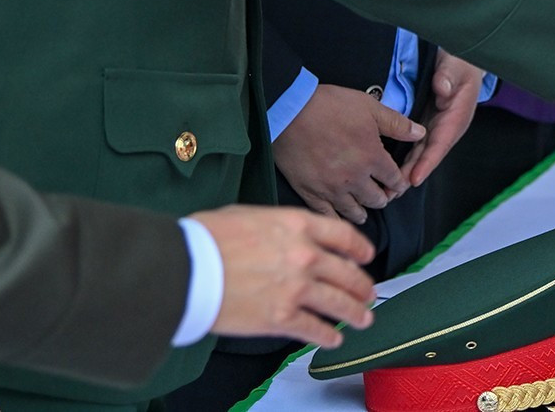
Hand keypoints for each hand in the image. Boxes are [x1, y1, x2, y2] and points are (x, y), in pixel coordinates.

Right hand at [191, 205, 376, 348]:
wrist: (186, 269)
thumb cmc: (207, 238)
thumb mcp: (249, 215)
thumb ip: (278, 226)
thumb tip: (284, 235)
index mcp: (298, 225)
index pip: (343, 236)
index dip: (359, 248)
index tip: (366, 257)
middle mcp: (306, 255)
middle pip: (347, 272)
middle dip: (361, 286)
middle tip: (368, 294)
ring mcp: (296, 288)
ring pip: (338, 303)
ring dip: (354, 313)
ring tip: (363, 319)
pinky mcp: (281, 317)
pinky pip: (313, 329)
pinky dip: (327, 336)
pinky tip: (333, 339)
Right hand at [273, 84, 423, 224]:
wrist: (290, 111)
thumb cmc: (330, 106)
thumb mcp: (370, 108)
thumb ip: (397, 124)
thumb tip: (421, 133)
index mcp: (372, 158)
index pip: (395, 181)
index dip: (400, 183)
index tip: (398, 184)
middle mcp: (355, 178)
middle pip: (377, 199)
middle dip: (383, 197)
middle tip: (382, 194)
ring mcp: (331, 189)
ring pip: (355, 212)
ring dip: (363, 210)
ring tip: (364, 208)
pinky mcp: (310, 193)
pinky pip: (328, 215)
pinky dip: (337, 219)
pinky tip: (340, 217)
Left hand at [401, 51, 483, 188]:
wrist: (460, 59)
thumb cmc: (459, 63)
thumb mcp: (456, 66)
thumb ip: (448, 77)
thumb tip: (442, 90)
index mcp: (457, 116)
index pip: (441, 142)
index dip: (428, 162)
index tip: (414, 179)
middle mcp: (447, 126)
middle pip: (428, 154)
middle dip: (412, 174)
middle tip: (393, 192)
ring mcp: (436, 126)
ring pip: (420, 152)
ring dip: (406, 171)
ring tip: (389, 190)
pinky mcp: (426, 124)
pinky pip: (414, 144)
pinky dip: (404, 158)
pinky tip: (389, 170)